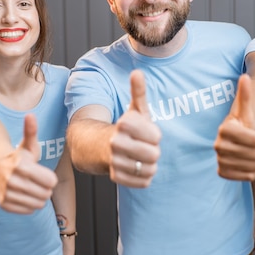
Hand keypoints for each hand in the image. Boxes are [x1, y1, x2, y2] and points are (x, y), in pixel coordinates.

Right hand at [0, 114, 57, 213]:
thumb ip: (31, 131)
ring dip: (40, 198)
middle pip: (45, 194)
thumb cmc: (19, 155)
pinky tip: (27, 196)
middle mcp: (11, 179)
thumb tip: (30, 115)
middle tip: (41, 184)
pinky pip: (27, 211)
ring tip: (35, 190)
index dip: (51, 179)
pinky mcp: (3, 203)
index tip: (45, 175)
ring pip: (37, 204)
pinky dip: (30, 206)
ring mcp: (6, 192)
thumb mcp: (28, 143)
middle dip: (46, 190)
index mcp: (21, 165)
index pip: (50, 181)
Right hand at [109, 70, 160, 187]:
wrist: (97, 145)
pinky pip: (143, 182)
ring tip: (139, 156)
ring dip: (148, 164)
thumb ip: (138, 91)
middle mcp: (117, 143)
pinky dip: (143, 177)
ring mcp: (115, 161)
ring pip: (149, 169)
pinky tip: (136, 167)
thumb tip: (137, 72)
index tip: (146, 133)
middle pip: (154, 154)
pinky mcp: (116, 177)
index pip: (156, 136)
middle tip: (144, 146)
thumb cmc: (124, 127)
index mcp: (124, 124)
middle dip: (153, 151)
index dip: (154, 135)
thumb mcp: (133, 109)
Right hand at [214, 74, 254, 180]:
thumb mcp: (245, 110)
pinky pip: (248, 177)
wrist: (233, 140)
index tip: (254, 134)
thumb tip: (245, 77)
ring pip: (254, 167)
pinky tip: (253, 163)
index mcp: (224, 129)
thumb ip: (245, 94)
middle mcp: (218, 145)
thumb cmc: (241, 123)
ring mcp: (219, 160)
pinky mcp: (222, 172)